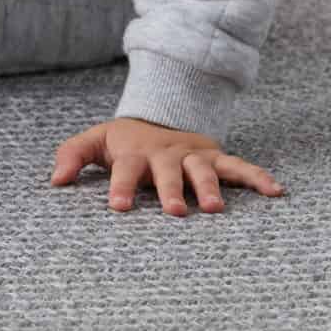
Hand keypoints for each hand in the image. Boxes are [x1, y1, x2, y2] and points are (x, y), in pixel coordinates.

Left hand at [49, 116, 285, 215]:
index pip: (124, 170)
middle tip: (174, 212)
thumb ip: (73, 155)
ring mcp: (193, 156)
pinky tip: (276, 192)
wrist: (158, 119)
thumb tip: (55, 180)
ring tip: (215, 209)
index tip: (117, 207)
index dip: (120, 187)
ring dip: (210, 187)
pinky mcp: (216, 158)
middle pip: (168, 172)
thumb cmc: (124, 143)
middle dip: (171, 190)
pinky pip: (240, 167)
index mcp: (134, 153)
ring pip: (203, 170)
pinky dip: (257, 177)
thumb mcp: (96, 142)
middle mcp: (166, 154)